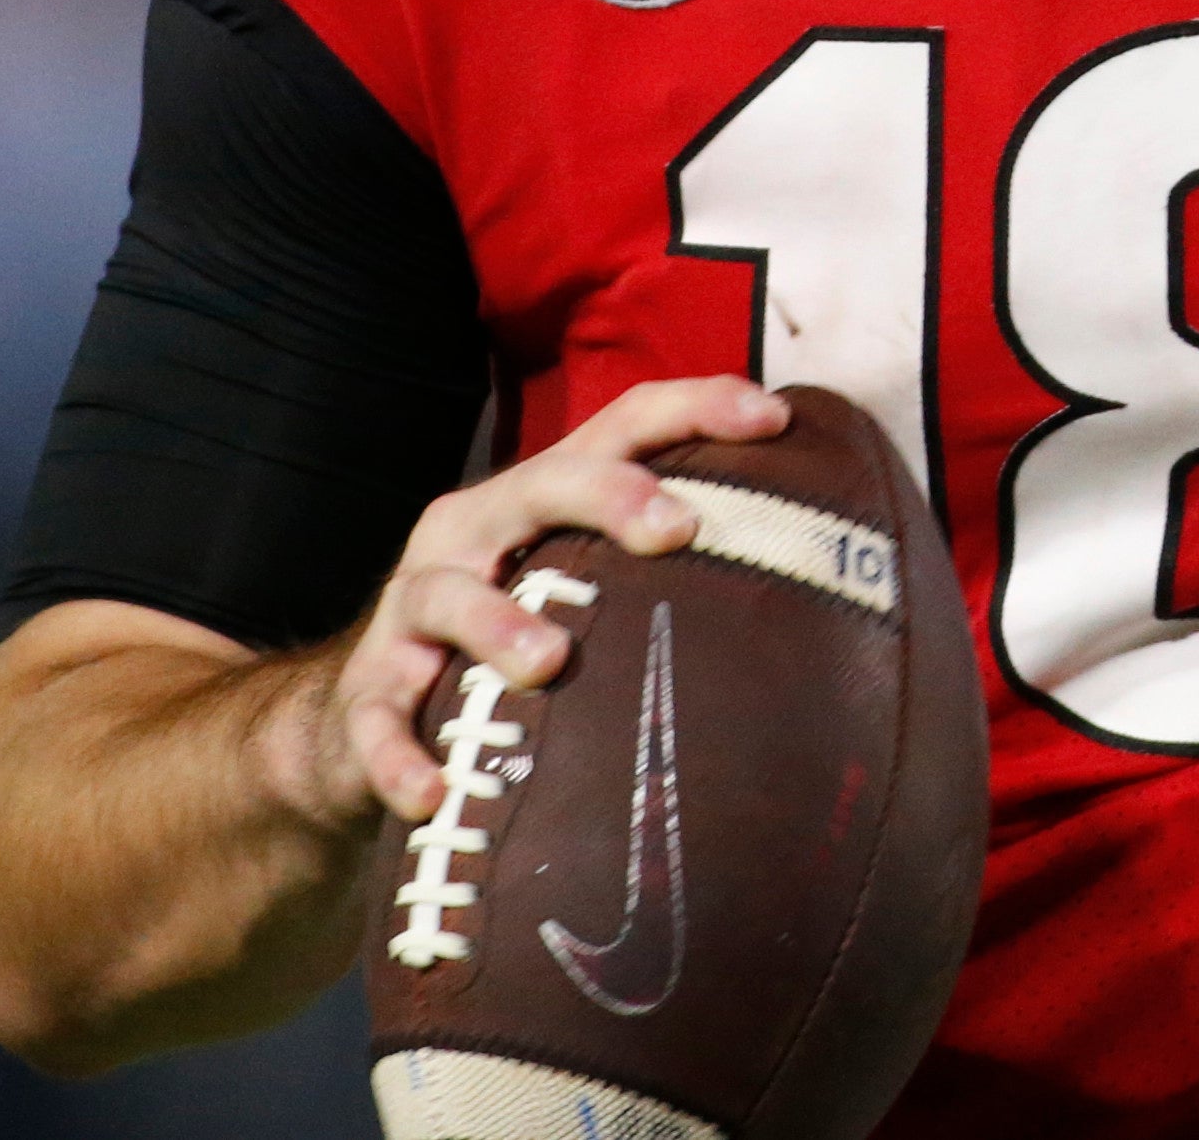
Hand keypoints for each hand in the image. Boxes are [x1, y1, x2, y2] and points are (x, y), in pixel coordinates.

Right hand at [305, 377, 788, 824]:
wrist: (362, 719)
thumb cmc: (517, 643)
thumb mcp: (588, 591)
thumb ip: (677, 577)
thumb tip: (836, 590)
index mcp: (544, 499)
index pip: (624, 426)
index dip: (698, 407)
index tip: (776, 419)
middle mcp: (477, 532)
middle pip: (543, 483)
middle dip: (611, 495)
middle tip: (677, 529)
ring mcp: (413, 611)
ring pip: (449, 595)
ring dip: (500, 623)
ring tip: (552, 659)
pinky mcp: (367, 695)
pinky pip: (378, 721)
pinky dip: (402, 756)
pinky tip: (435, 792)